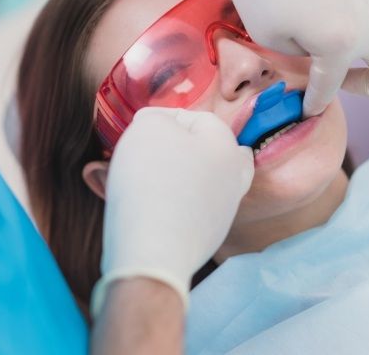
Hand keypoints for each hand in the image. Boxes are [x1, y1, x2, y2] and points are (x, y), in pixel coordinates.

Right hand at [91, 107, 253, 315]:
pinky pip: (185, 209)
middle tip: (147, 151)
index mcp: (226, 146)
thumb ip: (156, 117)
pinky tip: (142, 205)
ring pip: (196, 182)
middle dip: (176, 148)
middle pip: (207, 152)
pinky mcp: (205, 238)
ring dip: (168, 175)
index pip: (198, 118)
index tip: (138, 128)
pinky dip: (166, 203)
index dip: (164, 117)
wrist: (152, 250)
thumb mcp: (149, 127)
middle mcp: (232, 178)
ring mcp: (222, 212)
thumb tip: (156, 125)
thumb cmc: (152, 179)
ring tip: (136, 178)